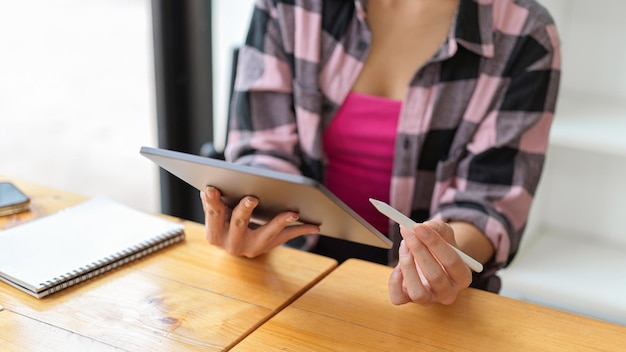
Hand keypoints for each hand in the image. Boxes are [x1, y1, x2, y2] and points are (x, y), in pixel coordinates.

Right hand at [200, 186, 319, 257]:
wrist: (236, 244)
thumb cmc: (224, 221)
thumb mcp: (217, 214)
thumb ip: (215, 203)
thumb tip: (210, 188)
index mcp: (215, 234)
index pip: (213, 214)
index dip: (212, 202)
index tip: (211, 188)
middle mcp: (232, 245)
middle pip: (238, 223)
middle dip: (245, 210)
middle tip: (252, 198)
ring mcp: (252, 247)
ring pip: (267, 232)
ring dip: (281, 221)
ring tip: (293, 213)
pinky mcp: (268, 246)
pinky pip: (286, 236)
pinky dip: (302, 229)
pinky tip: (315, 225)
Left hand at [388, 219, 471, 304]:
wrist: (433, 260)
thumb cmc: (441, 247)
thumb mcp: (444, 233)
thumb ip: (437, 227)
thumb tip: (422, 227)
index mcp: (463, 276)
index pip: (451, 261)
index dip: (434, 243)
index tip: (418, 227)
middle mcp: (448, 292)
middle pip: (435, 276)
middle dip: (418, 250)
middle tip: (407, 232)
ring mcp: (429, 299)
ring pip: (418, 292)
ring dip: (407, 266)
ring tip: (403, 245)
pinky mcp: (410, 301)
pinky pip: (398, 298)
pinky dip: (394, 280)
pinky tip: (397, 265)